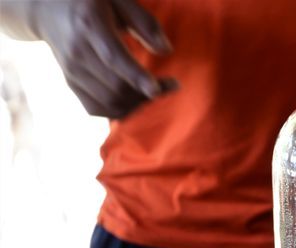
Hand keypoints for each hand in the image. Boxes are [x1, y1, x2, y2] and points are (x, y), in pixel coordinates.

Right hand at [29, 0, 176, 118]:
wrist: (48, 10)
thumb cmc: (92, 2)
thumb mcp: (119, 0)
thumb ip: (144, 22)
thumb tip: (166, 50)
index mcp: (89, 24)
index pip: (113, 57)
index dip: (136, 77)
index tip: (157, 89)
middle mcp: (77, 51)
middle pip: (115, 86)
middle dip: (147, 93)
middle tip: (171, 85)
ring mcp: (71, 70)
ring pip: (109, 102)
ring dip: (138, 104)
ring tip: (155, 91)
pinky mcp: (71, 83)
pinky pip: (97, 109)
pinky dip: (121, 110)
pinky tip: (136, 99)